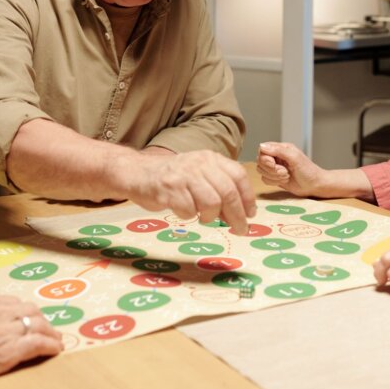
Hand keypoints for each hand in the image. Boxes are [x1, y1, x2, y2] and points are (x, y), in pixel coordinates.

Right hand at [0, 292, 62, 388]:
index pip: (12, 301)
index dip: (24, 312)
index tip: (30, 319)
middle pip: (28, 309)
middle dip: (40, 320)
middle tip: (47, 329)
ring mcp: (3, 328)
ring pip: (38, 324)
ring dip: (49, 332)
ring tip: (54, 340)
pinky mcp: (10, 349)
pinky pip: (39, 343)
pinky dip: (50, 346)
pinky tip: (54, 350)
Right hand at [123, 150, 255, 234]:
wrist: (137, 173)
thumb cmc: (173, 178)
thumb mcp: (199, 174)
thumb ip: (219, 187)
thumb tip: (242, 213)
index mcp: (210, 158)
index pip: (238, 175)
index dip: (248, 197)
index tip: (251, 214)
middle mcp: (199, 164)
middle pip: (228, 192)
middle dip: (237, 216)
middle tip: (240, 230)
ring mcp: (183, 176)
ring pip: (211, 203)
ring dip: (211, 216)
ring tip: (204, 217)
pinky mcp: (168, 190)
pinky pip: (188, 210)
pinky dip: (188, 215)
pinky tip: (183, 211)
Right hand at [256, 142, 326, 195]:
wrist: (314, 185)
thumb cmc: (308, 170)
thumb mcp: (294, 157)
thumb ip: (278, 151)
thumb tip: (261, 146)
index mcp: (281, 148)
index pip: (262, 150)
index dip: (265, 158)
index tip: (274, 164)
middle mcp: (276, 157)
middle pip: (260, 161)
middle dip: (271, 169)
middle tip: (284, 171)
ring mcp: (275, 168)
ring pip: (261, 171)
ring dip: (274, 176)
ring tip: (286, 176)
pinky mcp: (274, 178)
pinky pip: (264, 179)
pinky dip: (274, 182)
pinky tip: (284, 181)